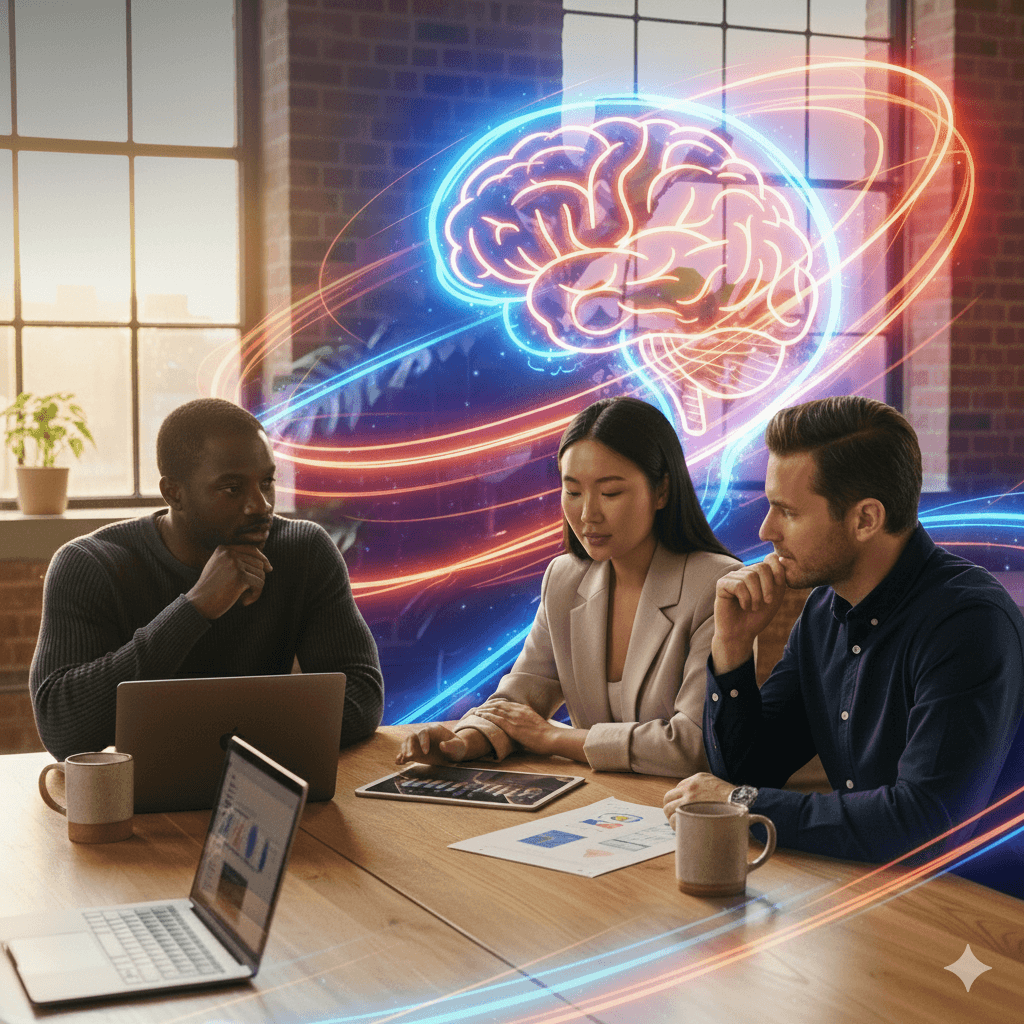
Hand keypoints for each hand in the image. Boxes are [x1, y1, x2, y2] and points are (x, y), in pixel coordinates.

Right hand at [187, 544, 273, 619]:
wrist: (197, 604)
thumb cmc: (210, 590)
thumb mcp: (220, 569)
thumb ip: (238, 562)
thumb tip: (267, 564)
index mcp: (223, 549)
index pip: (251, 549)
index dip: (263, 559)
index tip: (269, 569)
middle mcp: (229, 553)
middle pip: (258, 563)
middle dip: (256, 579)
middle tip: (246, 593)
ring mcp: (235, 564)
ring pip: (261, 574)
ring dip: (255, 589)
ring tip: (243, 598)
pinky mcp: (240, 577)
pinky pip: (260, 584)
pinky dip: (255, 595)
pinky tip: (244, 602)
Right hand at [395, 724, 482, 764]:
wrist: (454, 752)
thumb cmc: (457, 748)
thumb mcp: (458, 747)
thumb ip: (451, 745)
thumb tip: (442, 745)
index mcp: (434, 730)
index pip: (424, 732)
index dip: (423, 741)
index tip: (426, 753)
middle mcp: (424, 735)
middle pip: (412, 736)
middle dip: (409, 745)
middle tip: (410, 756)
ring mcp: (419, 743)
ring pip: (407, 743)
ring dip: (404, 750)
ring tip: (404, 759)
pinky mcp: (416, 752)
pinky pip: (406, 752)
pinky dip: (401, 756)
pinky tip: (398, 762)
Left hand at [471, 698, 560, 755]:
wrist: (551, 738)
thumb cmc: (546, 735)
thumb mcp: (536, 723)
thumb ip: (527, 722)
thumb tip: (523, 727)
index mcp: (524, 709)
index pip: (506, 703)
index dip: (496, 704)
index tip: (489, 705)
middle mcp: (518, 710)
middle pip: (499, 704)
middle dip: (488, 705)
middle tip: (479, 707)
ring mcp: (515, 718)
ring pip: (495, 710)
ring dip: (484, 709)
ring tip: (476, 711)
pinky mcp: (512, 727)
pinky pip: (496, 719)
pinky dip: (486, 716)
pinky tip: (480, 715)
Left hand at [663, 772, 735, 823]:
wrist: (742, 804)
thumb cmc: (732, 799)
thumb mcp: (716, 785)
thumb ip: (703, 789)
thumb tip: (697, 801)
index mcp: (696, 779)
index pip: (677, 789)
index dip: (678, 800)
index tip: (682, 808)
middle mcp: (690, 787)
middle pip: (668, 798)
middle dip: (669, 808)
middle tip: (674, 817)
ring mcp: (689, 799)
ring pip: (668, 808)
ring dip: (671, 817)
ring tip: (677, 825)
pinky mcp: (691, 811)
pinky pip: (675, 819)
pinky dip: (675, 825)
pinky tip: (681, 829)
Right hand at [711, 553, 786, 672]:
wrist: (742, 634)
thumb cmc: (758, 617)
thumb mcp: (775, 596)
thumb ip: (780, 578)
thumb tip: (779, 557)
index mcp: (759, 573)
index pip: (771, 558)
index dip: (778, 573)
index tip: (779, 589)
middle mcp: (745, 571)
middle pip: (761, 567)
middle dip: (768, 588)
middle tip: (766, 603)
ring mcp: (732, 577)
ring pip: (749, 576)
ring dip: (756, 597)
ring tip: (753, 607)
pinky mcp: (722, 584)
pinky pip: (738, 585)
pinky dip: (745, 599)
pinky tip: (743, 606)